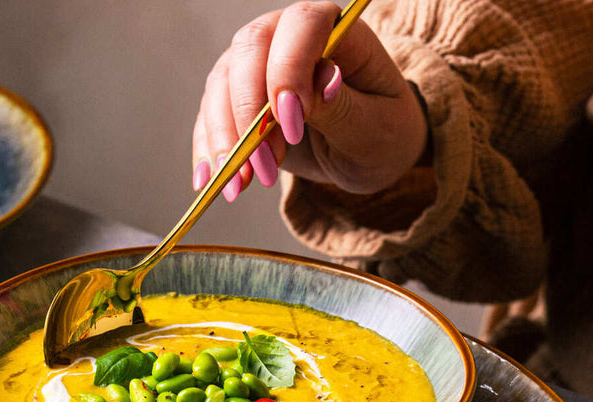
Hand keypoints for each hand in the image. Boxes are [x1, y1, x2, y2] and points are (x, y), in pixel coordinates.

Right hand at [192, 1, 429, 200]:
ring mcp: (258, 65)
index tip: (291, 125)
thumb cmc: (383, 134)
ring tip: (242, 185)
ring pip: (222, 83)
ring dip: (226, 137)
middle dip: (249, 112)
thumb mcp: (376, 128)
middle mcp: (290, 37)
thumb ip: (345, 106)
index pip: (302, 25)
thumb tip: (321, 81)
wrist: (367, 154)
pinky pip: (211, 116)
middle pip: (249, 49)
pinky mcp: (238, 97)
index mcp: (337, 31)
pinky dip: (209, 149)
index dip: (289, 69)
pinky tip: (212, 179)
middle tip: (265, 165)